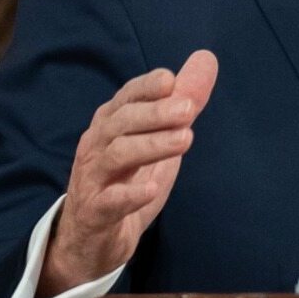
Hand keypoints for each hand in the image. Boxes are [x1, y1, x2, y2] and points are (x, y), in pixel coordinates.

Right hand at [43, 50, 218, 294]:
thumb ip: (181, 102)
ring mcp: (92, 179)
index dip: (146, 87)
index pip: (125, 98)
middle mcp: (96, 146)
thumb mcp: (156, 139)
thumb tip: (207, 59)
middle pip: (121, 123)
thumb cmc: (125, 180)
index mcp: (110, 125)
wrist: (91, 238)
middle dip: (154, 113)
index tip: (171, 80)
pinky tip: (152, 189)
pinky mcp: (95, 213)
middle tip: (189, 110)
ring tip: (184, 140)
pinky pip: (109, 202)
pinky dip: (130, 194)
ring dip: (151, 146)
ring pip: (116, 156)